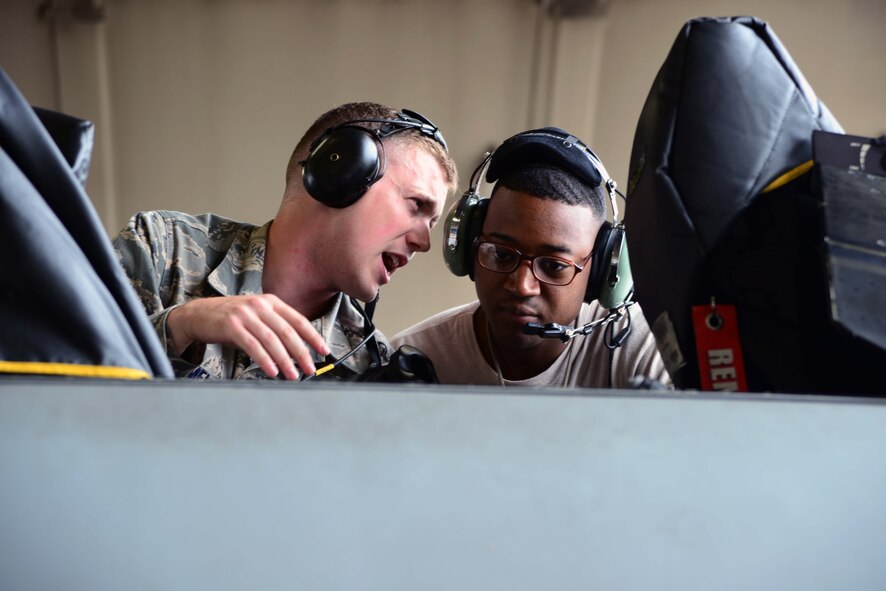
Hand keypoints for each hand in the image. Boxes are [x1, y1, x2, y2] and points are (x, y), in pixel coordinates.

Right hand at [167, 294, 329, 379]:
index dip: (313, 336)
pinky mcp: (231, 325)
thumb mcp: (257, 316)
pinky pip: (253, 345)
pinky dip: (265, 360)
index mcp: (271, 301)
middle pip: (287, 331)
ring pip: (272, 340)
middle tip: (310, 368)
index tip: (324, 350)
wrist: (198, 314)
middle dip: (301, 352)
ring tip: (293, 374)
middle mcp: (260, 305)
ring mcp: (245, 314)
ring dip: (285, 360)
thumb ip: (275, 328)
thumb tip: (298, 351)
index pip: (298, 320)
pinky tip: (273, 371)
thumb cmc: (231, 319)